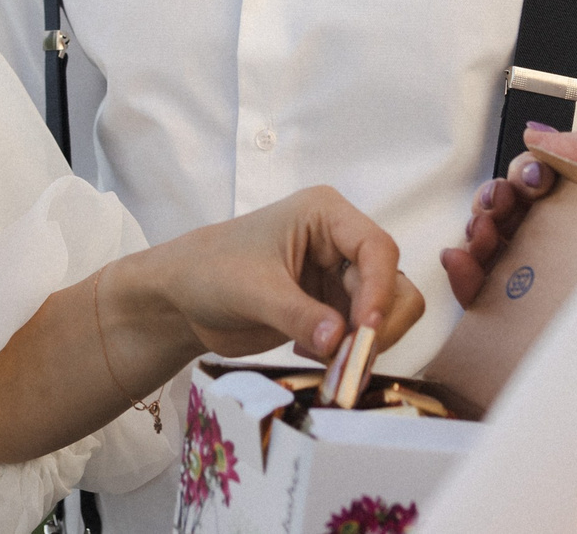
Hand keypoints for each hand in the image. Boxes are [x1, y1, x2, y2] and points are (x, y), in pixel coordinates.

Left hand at [133, 184, 425, 364]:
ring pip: (387, 314)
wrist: (184, 299)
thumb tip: (339, 342)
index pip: (378, 248)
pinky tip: (312, 357)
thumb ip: (298, 315)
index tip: (366, 332)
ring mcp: (341, 278)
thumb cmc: (210, 272)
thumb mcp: (252, 291)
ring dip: (366, 345)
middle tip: (347, 360)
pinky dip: (351, 354)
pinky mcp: (335, 310)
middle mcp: (342, 242)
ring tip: (327, 361)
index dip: (380, 291)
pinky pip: (365, 336)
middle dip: (376, 326)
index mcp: (326, 214)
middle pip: (393, 284)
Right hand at [441, 125, 576, 305]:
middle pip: (509, 221)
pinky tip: (460, 260)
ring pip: (494, 256)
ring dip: (474, 235)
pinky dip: (464, 277)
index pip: (535, 192)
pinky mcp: (543, 320)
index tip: (530, 181)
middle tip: (497, 206)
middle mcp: (569, 246)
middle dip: (492, 204)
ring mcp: (554, 283)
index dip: (520, 179)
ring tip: (480, 232)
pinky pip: (490, 299)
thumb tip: (533, 136)